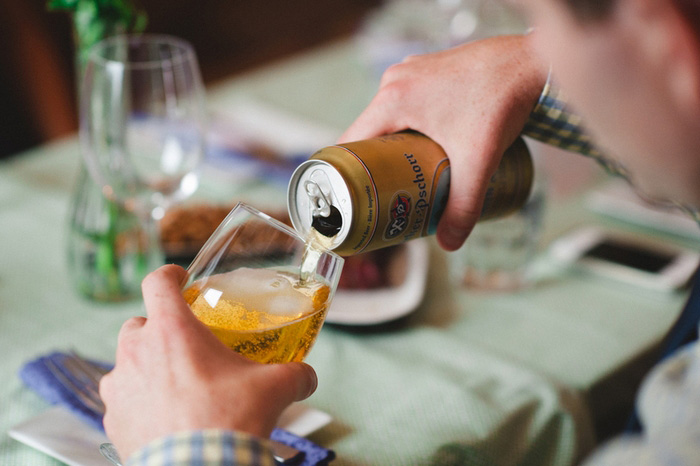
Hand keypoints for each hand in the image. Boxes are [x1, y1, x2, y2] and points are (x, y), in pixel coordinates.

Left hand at [99, 265, 317, 459]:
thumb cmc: (229, 422)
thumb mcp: (273, 389)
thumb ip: (294, 374)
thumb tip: (307, 377)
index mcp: (171, 330)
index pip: (158, 281)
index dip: (170, 275)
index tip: (181, 280)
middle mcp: (136, 351)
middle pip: (140, 323)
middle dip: (159, 329)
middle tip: (186, 346)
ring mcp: (119, 387)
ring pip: (126, 363)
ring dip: (147, 367)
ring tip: (176, 386)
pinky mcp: (113, 420)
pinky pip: (123, 401)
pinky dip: (140, 403)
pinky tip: (165, 418)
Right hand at [340, 34, 546, 249]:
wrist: (532, 63)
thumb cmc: (503, 102)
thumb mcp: (478, 161)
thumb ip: (464, 206)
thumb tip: (449, 243)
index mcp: (393, 99)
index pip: (351, 143)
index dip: (346, 175)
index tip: (352, 199)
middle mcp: (395, 81)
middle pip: (367, 133)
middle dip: (372, 167)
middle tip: (382, 197)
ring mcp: (410, 73)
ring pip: (386, 119)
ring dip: (390, 147)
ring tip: (403, 178)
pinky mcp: (426, 71)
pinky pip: (402, 104)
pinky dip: (405, 127)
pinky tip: (421, 148)